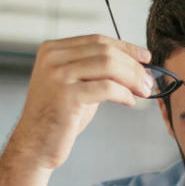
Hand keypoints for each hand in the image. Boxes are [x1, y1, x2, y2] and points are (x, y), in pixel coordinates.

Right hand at [8, 35, 152, 169]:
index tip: (145, 57)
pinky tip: (130, 101)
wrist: (35, 145)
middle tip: (149, 80)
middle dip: (133, 65)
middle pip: (105, 51)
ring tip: (144, 91)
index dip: (125, 47)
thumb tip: (133, 64)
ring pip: (108, 66)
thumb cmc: (57, 117)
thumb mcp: (73, 84)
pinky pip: (106, 88)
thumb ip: (94, 70)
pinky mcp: (66, 95)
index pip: (97, 40)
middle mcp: (53, 58)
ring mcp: (58, 75)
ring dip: (132, 78)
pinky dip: (123, 93)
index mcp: (52, 50)